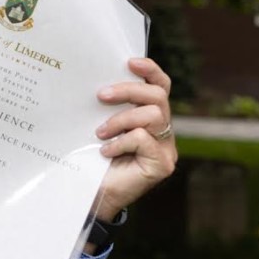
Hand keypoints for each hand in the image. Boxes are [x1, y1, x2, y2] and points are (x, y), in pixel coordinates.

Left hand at [92, 57, 178, 221]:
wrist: (92, 196)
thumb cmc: (93, 159)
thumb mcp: (100, 127)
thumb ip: (107, 109)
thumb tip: (95, 82)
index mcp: (149, 117)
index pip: (160, 86)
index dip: (150, 71)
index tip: (130, 62)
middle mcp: (163, 131)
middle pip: (157, 96)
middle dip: (128, 91)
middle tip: (100, 95)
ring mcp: (166, 148)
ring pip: (152, 116)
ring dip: (120, 120)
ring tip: (99, 132)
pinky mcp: (163, 164)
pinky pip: (144, 139)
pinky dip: (121, 142)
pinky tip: (105, 152)